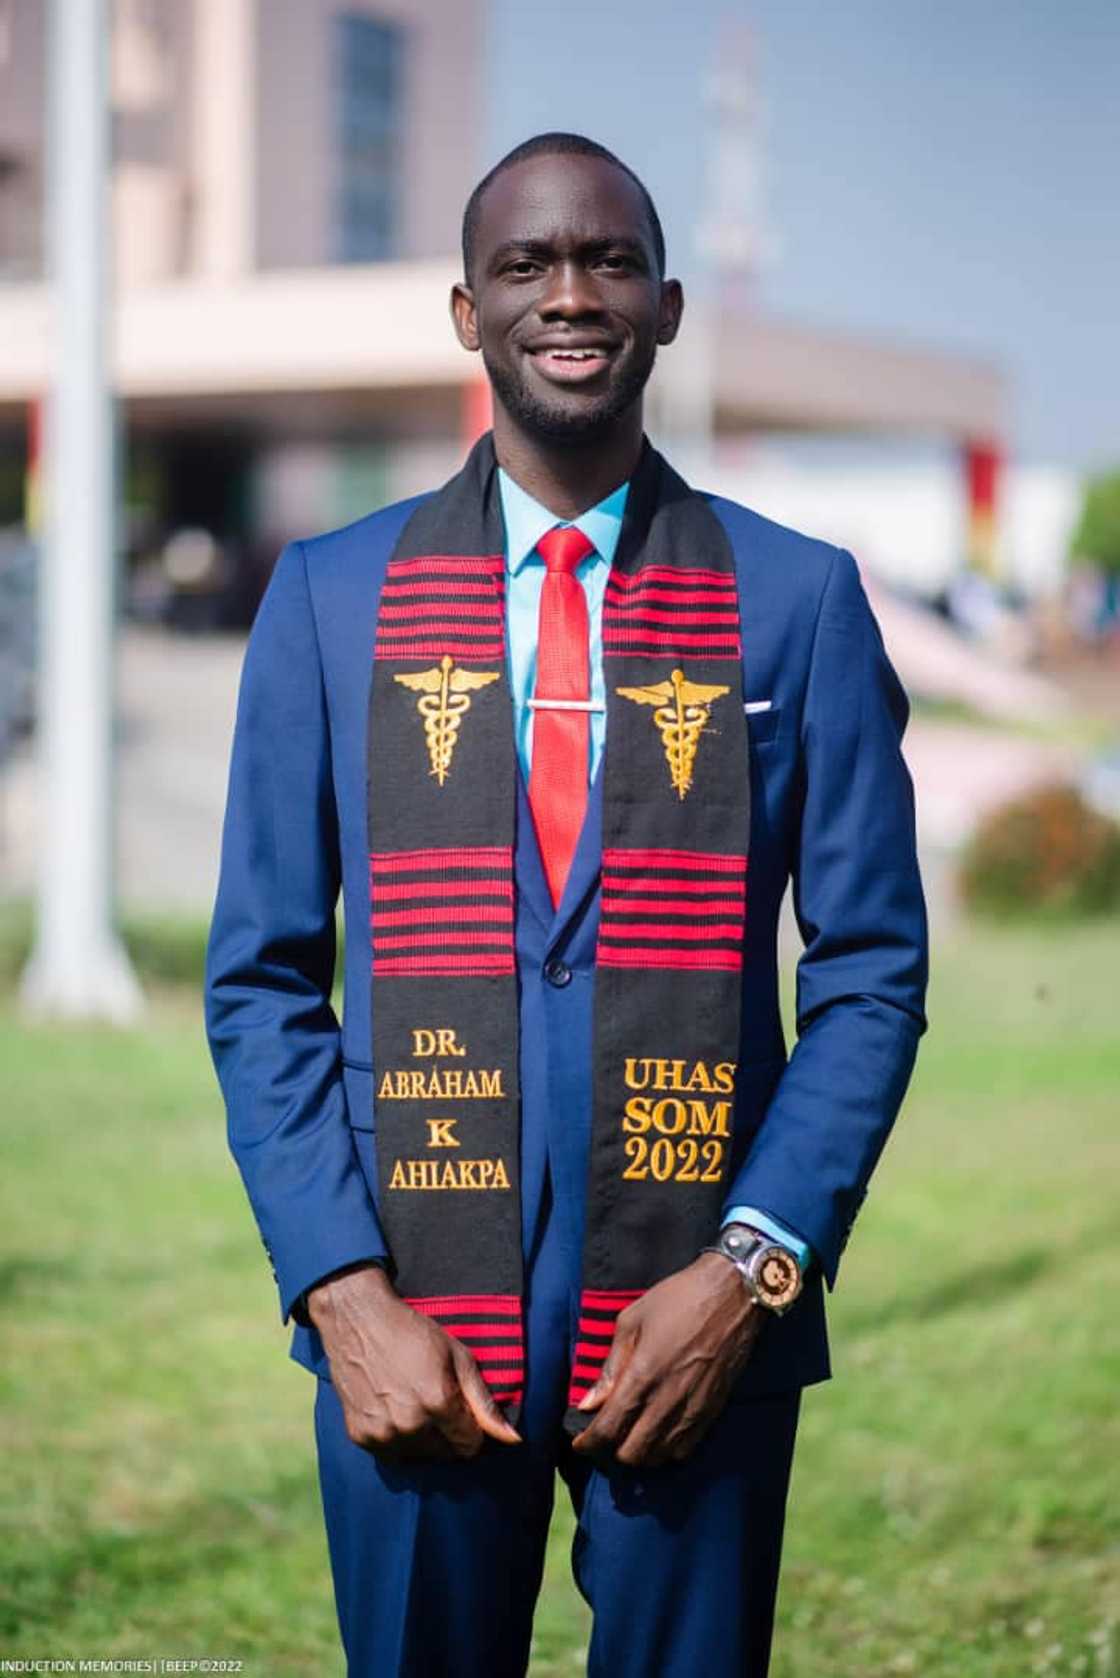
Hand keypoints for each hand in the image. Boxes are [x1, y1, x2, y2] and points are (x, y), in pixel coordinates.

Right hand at [307, 1262, 521, 1460]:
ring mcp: (382, 1433)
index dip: (471, 1427)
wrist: (358, 1319)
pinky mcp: (360, 1437)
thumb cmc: (412, 1332)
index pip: (470, 1445)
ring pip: (419, 1457)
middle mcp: (410, 1425)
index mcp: (438, 1402)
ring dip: (422, 1439)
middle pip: (446, 1454)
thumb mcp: (457, 1356)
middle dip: (448, 1434)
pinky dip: (397, 1439)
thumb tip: (513, 1440)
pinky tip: (393, 1409)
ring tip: (413, 1403)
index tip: (461, 1409)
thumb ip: (484, 1402)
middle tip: (435, 1401)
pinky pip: (391, 1455)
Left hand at [571, 1252, 764, 1466]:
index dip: (588, 1443)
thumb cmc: (678, 1299)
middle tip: (605, 1433)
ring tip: (630, 1433)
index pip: (608, 1430)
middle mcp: (667, 1400)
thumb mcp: (632, 1321)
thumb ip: (610, 1367)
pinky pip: (684, 1450)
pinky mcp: (712, 1411)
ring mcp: (693, 1409)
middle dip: (611, 1449)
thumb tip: (588, 1403)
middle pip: (632, 1453)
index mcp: (643, 1376)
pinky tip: (658, 1432)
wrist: (733, 1295)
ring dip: (639, 1452)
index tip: (579, 1442)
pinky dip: (665, 1450)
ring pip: (658, 1457)